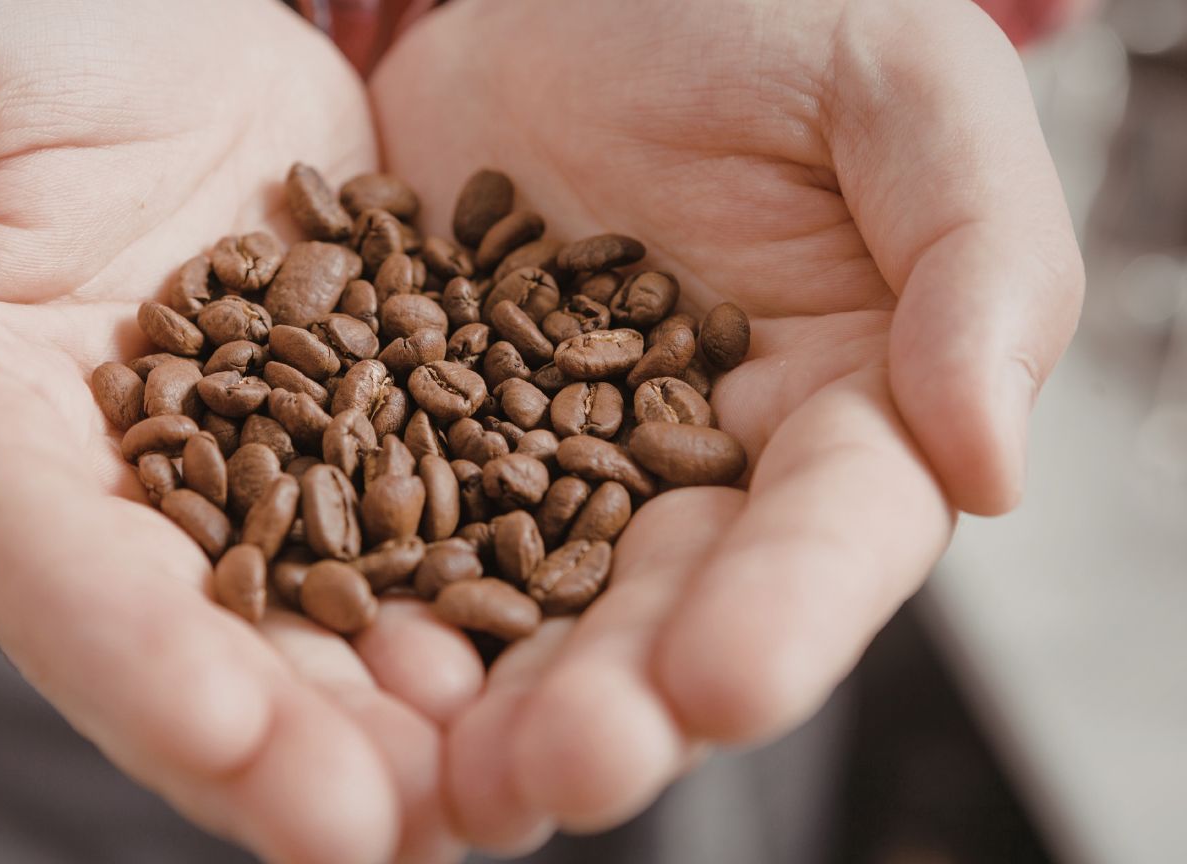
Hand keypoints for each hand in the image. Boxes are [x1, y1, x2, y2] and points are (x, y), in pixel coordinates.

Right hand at [0, 2, 476, 860]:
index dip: (127, 653)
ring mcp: (255, 451)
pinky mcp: (365, 401)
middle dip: (285, 741)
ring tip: (488, 783)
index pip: (45, 562)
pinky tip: (549, 647)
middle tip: (384, 831)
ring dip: (400, 705)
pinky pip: (428, 503)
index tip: (222, 731)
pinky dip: (481, 582)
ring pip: (325, 603)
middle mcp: (120, 477)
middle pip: (199, 632)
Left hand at [371, 0, 1081, 850]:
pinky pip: (386, 525)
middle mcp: (688, 474)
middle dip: (618, 700)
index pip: (828, 536)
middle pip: (662, 612)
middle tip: (561, 771)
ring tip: (442, 776)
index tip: (724, 681)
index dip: (785, 614)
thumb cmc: (760, 20)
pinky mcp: (419, 432)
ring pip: (520, 608)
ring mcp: (543, 466)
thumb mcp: (900, 89)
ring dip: (484, 701)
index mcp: (835, 414)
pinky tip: (326, 652)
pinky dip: (365, 596)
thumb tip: (993, 465)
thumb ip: (979, 260)